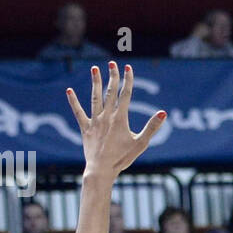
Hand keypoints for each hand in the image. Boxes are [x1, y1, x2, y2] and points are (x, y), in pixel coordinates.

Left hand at [66, 63, 166, 178]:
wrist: (101, 169)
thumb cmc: (122, 158)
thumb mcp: (140, 143)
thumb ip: (152, 127)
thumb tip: (163, 113)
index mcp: (120, 118)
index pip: (125, 94)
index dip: (128, 80)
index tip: (128, 68)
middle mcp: (106, 116)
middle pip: (110, 92)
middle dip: (112, 76)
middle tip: (112, 63)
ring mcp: (94, 121)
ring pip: (95, 97)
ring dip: (95, 82)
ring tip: (95, 69)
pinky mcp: (85, 128)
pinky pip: (79, 112)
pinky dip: (74, 102)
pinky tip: (69, 91)